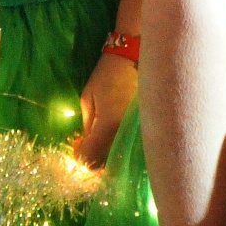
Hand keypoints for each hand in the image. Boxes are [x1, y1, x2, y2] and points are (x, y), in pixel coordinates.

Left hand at [73, 51, 136, 168]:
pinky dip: (120, 149)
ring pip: (119, 159)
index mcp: (108, 125)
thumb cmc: (107, 75)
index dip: (80, 157)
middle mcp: (126, 134)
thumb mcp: (88, 99)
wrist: (135, 61)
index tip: (77, 144)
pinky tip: (115, 138)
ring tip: (101, 138)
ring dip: (107, 155)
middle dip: (93, 158)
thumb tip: (83, 146)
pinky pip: (130, 150)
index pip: (90, 158)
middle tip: (87, 142)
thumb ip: (86, 127)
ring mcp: (139, 134)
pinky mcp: (147, 131)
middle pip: (106, 164)